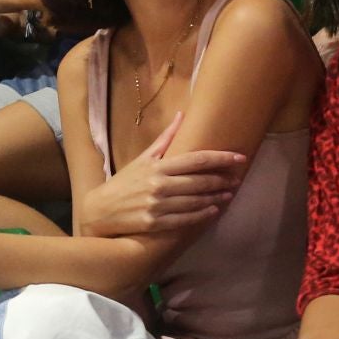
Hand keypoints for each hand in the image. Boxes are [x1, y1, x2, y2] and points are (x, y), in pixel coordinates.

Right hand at [76, 114, 247, 238]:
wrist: (100, 211)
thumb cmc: (124, 183)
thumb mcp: (142, 159)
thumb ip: (165, 139)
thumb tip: (182, 115)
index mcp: (158, 166)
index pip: (197, 160)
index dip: (221, 158)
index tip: (239, 157)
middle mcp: (159, 185)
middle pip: (200, 180)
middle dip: (222, 179)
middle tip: (238, 177)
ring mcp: (158, 205)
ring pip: (196, 201)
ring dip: (216, 197)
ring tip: (229, 194)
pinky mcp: (156, 223)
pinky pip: (186, 219)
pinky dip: (202, 215)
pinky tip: (213, 211)